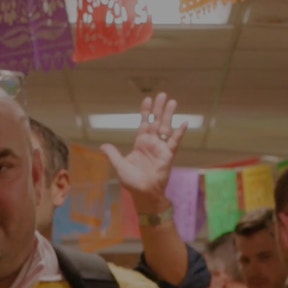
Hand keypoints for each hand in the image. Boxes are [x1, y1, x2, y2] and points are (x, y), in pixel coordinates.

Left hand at [100, 92, 185, 207]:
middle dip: (159, 108)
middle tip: (163, 94)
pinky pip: (175, 142)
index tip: (147, 99)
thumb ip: (113, 154)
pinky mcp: (168, 155)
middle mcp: (152, 143)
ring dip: (169, 115)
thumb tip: (103, 146)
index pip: (144, 123)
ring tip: (173, 102)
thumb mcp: (119, 166)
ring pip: (166, 127)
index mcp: (141, 143)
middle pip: (156, 121)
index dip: (145, 112)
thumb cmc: (132, 182)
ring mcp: (161, 148)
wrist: (144, 193)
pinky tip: (184, 123)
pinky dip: (179, 132)